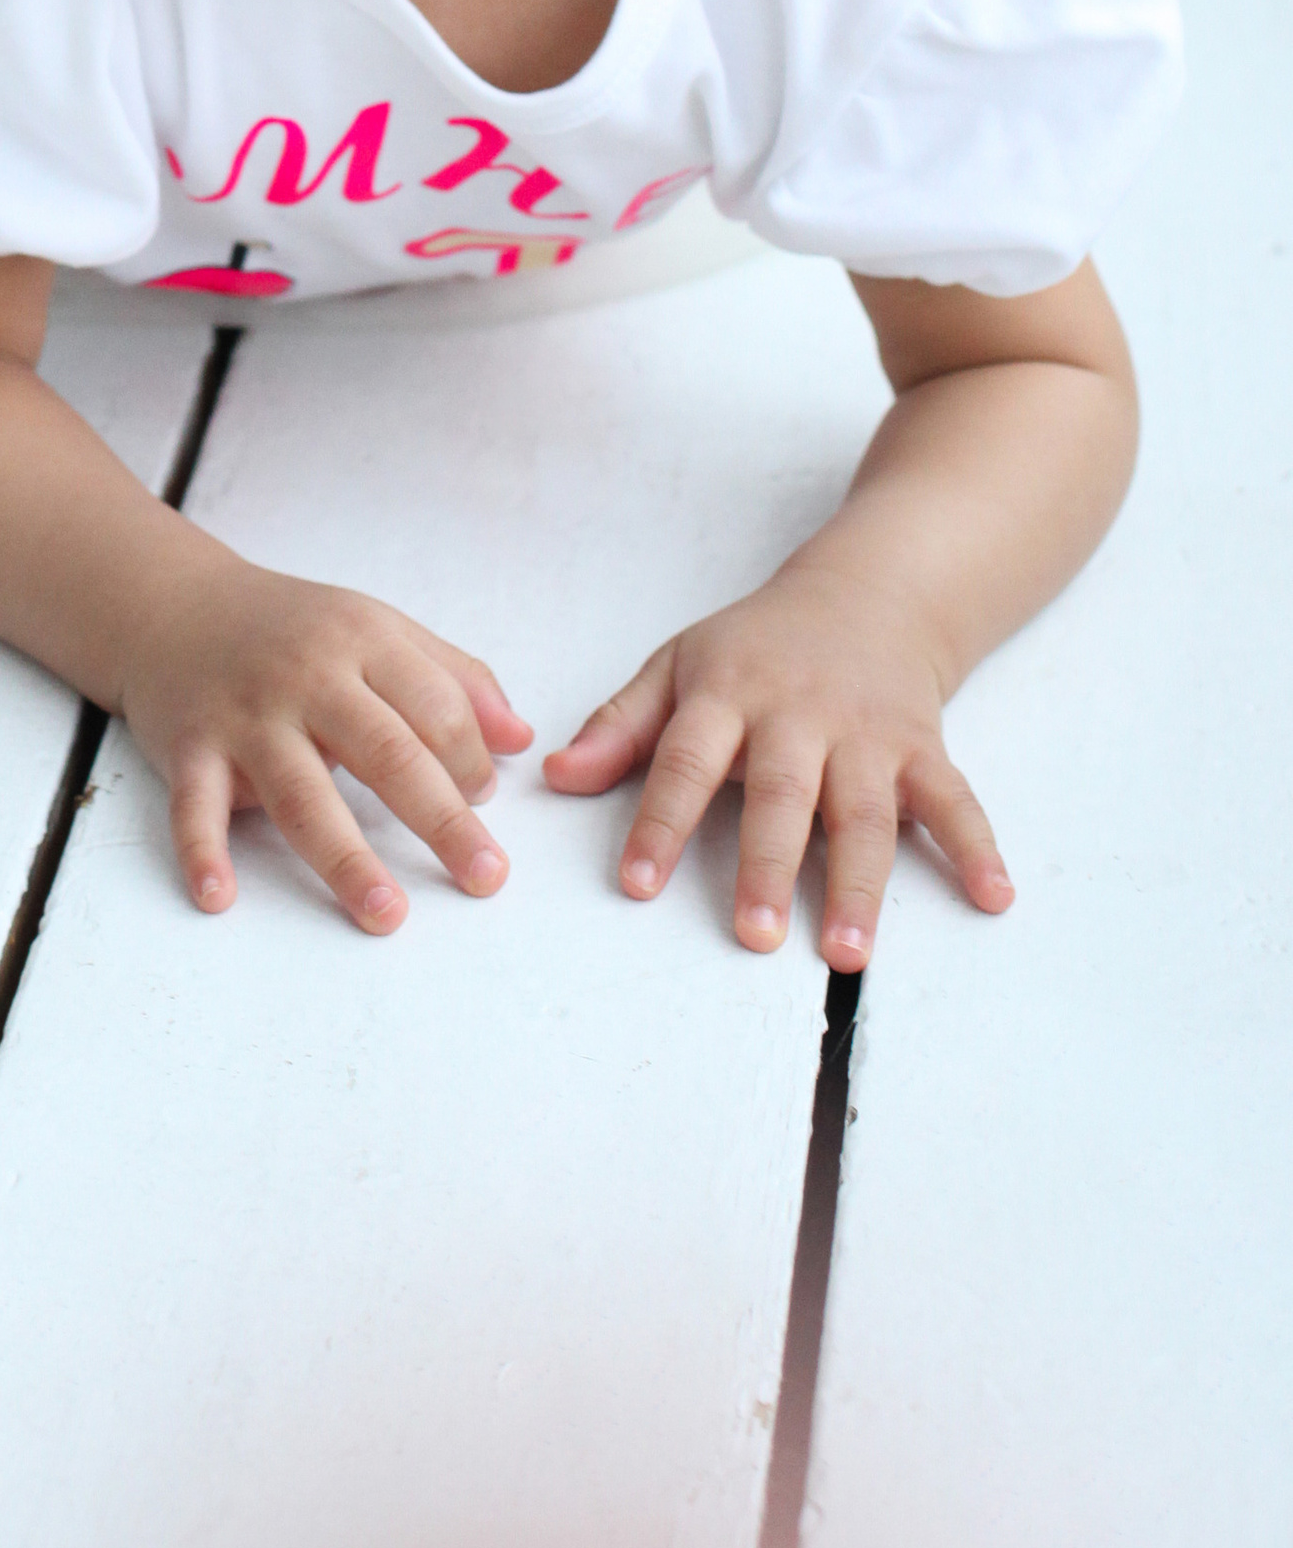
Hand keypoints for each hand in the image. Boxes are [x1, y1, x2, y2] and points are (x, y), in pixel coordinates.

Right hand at [118, 552, 531, 933]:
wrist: (174, 605)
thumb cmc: (290, 629)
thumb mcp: (375, 628)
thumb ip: (453, 677)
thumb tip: (520, 742)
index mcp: (362, 640)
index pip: (435, 706)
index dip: (469, 760)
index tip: (485, 804)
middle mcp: (307, 676)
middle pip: (386, 753)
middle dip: (442, 820)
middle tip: (485, 878)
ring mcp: (246, 714)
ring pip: (302, 792)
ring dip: (345, 857)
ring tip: (386, 913)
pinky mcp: (190, 746)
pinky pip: (195, 806)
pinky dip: (202, 852)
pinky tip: (219, 897)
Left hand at [541, 561, 1015, 966]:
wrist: (866, 596)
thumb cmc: (757, 647)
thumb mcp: (679, 666)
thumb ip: (621, 725)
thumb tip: (555, 775)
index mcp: (728, 693)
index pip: (685, 759)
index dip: (660, 820)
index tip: (638, 885)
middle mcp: (799, 714)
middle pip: (782, 792)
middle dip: (767, 866)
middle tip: (753, 936)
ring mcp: (867, 732)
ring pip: (864, 810)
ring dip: (858, 883)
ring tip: (846, 952)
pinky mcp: (923, 746)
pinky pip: (954, 798)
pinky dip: (976, 846)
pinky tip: (992, 897)